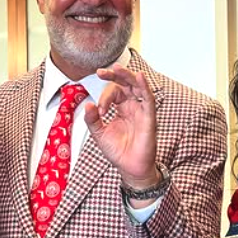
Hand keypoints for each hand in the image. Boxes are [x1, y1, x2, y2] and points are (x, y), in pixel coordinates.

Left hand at [83, 66, 158, 187]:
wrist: (130, 168)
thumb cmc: (118, 152)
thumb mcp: (99, 134)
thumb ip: (92, 119)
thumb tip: (88, 104)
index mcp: (121, 108)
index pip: (113, 92)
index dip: (104, 97)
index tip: (99, 110)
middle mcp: (132, 106)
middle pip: (125, 83)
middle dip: (114, 75)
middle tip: (101, 72)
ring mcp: (141, 110)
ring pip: (137, 86)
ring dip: (127, 75)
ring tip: (116, 69)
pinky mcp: (149, 117)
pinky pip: (148, 98)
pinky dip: (144, 87)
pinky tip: (139, 77)